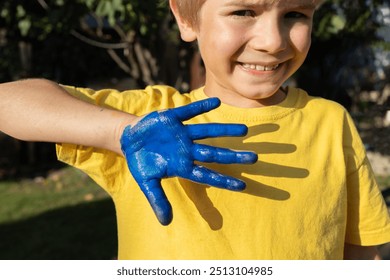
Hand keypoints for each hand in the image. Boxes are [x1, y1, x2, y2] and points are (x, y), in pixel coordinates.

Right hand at [120, 98, 257, 224]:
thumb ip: (157, 199)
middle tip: (254, 159)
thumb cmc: (142, 162)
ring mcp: (181, 133)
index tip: (243, 186)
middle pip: (214, 154)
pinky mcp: (173, 118)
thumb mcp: (147, 182)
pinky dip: (201, 107)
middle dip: (233, 156)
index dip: (223, 181)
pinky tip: (216, 102)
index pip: (206, 175)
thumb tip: (166, 223)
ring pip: (207, 132)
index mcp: (182, 165)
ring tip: (245, 131)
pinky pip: (189, 111)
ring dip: (224, 130)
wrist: (129, 140)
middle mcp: (187, 150)